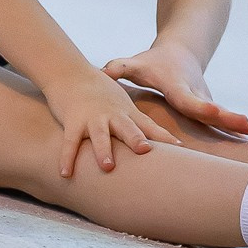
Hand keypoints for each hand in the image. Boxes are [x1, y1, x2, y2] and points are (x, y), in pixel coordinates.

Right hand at [42, 67, 182, 178]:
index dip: (164, 137)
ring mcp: (92, 118)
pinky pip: (70, 142)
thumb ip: (138, 125)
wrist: (72, 73)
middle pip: (126, 128)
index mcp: (127, 113)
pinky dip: (67, 157)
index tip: (181, 148)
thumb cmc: (100, 93)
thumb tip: (154, 148)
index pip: (148, 126)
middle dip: (136, 139)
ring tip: (107, 166)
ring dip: (103, 149)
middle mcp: (112, 115)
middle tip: (146, 151)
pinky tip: (66, 174)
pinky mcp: (73, 121)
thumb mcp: (123, 106)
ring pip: (99, 134)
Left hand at [103, 42, 247, 135]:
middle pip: (212, 109)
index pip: (188, 99)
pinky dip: (235, 134)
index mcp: (178, 87)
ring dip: (238, 125)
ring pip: (222, 117)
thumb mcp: (136, 64)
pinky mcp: (210, 110)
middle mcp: (195, 95)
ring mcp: (205, 102)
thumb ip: (120, 68)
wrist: (180, 53)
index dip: (200, 106)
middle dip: (230, 116)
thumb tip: (102, 71)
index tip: (212, 111)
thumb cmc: (152, 63)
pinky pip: (222, 124)